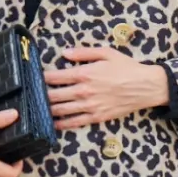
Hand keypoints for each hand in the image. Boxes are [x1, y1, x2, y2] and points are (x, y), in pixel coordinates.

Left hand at [43, 47, 167, 130]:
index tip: (33, 78)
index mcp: (85, 74)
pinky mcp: (97, 117)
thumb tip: (64, 53)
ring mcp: (90, 106)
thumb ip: (83, 52)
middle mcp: (84, 91)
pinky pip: (75, 122)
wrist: (146, 86)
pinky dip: (62, 124)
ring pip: (61, 110)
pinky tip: (53, 123)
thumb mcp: (106, 53)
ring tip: (37, 109)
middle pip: (54, 95)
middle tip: (31, 95)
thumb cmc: (127, 68)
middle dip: (40, 95)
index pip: (55, 77)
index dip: (41, 78)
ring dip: (47, 110)